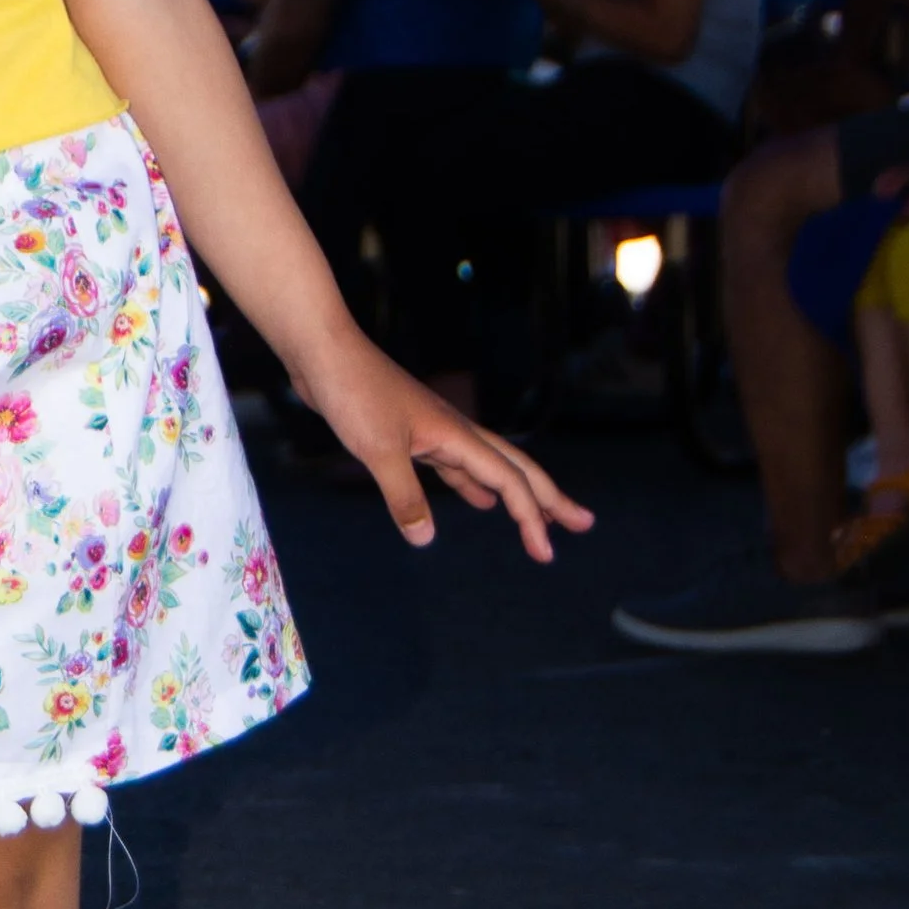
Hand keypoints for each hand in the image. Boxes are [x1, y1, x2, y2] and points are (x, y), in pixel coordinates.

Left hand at [297, 337, 591, 562]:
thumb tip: (425, 539)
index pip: (509, 481)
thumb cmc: (353, 394)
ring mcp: (436, 432)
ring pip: (489, 468)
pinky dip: (473, 486)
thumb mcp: (378, 450)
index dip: (532, 518)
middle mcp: (455, 432)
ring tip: (539, 517)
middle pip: (516, 469)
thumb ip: (403, 496)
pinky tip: (479, 500)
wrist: (326, 355)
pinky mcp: (413, 434)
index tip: (546, 554)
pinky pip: (456, 468)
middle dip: (549, 499)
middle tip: (582, 523)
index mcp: (456, 435)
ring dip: (515, 494)